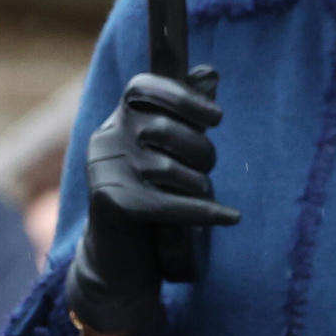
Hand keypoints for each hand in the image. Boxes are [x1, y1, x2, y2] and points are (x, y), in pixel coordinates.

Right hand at [68, 68, 237, 332]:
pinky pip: (169, 203)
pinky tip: (231, 217)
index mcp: (116, 123)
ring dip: (201, 185)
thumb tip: (209, 72)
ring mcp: (104, 172)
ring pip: (171, 169)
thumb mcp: (168, 155)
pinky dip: (205, 212)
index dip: (183, 96)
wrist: (119, 264)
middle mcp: (104, 141)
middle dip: (201, 149)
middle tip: (209, 168)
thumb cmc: (150, 202)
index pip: (143, 88)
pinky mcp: (112, 204)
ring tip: (205, 197)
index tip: (217, 117)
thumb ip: (186, 116)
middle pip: (165, 129)